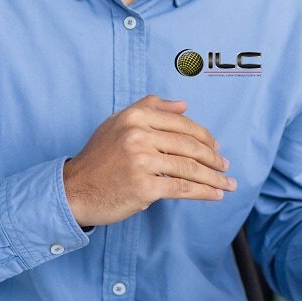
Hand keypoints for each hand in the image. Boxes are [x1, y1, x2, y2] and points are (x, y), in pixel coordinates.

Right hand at [62, 95, 234, 227]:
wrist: (74, 189)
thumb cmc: (98, 158)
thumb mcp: (118, 123)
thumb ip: (150, 108)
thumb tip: (184, 105)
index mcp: (136, 116)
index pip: (181, 124)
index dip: (204, 136)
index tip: (216, 147)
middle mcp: (139, 135)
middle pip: (189, 146)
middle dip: (213, 158)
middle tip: (225, 166)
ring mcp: (142, 161)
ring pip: (189, 168)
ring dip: (214, 177)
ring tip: (227, 184)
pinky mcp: (144, 186)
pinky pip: (182, 188)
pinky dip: (203, 192)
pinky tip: (215, 195)